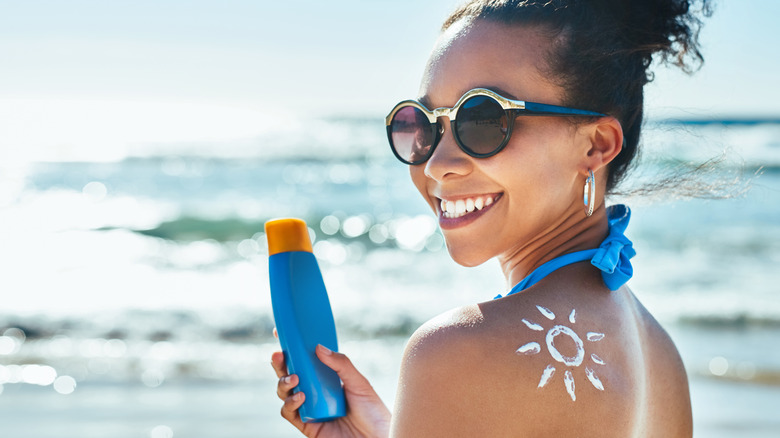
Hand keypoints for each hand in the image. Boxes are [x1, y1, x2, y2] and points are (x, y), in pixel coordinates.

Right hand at [271, 345, 391, 437]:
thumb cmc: (372, 411)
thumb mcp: (359, 382)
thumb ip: (340, 364)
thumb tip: (319, 347)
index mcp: (326, 377)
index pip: (305, 360)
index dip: (292, 347)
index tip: (280, 332)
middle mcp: (315, 391)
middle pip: (290, 374)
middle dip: (280, 363)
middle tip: (278, 354)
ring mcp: (309, 408)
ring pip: (285, 392)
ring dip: (284, 382)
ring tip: (294, 378)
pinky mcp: (307, 425)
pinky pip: (289, 413)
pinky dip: (290, 403)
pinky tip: (300, 396)